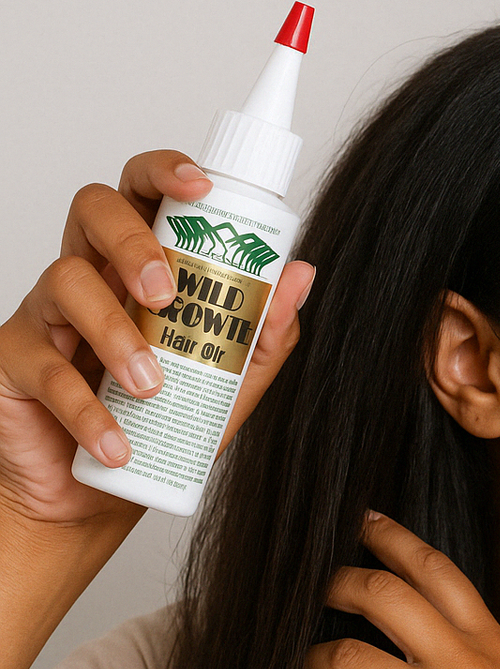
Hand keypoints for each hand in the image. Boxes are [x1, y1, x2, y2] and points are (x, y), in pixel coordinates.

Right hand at [0, 150, 312, 527]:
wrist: (104, 495)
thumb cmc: (166, 427)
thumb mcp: (229, 382)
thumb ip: (263, 334)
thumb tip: (302, 273)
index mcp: (141, 267)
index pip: (144, 195)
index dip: (165, 172)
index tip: (202, 188)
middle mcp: (92, 275)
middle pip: (94, 209)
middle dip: (132, 242)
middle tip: (166, 294)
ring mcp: (47, 314)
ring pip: (64, 280)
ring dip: (115, 333)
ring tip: (151, 387)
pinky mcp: (15, 361)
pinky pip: (43, 366)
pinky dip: (86, 409)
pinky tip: (118, 441)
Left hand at [286, 512, 499, 668]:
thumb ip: (484, 659)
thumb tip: (441, 632)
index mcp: (494, 648)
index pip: (438, 571)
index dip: (395, 538)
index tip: (365, 521)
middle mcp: (464, 667)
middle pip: (383, 594)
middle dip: (339, 584)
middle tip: (317, 589)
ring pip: (345, 657)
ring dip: (309, 663)